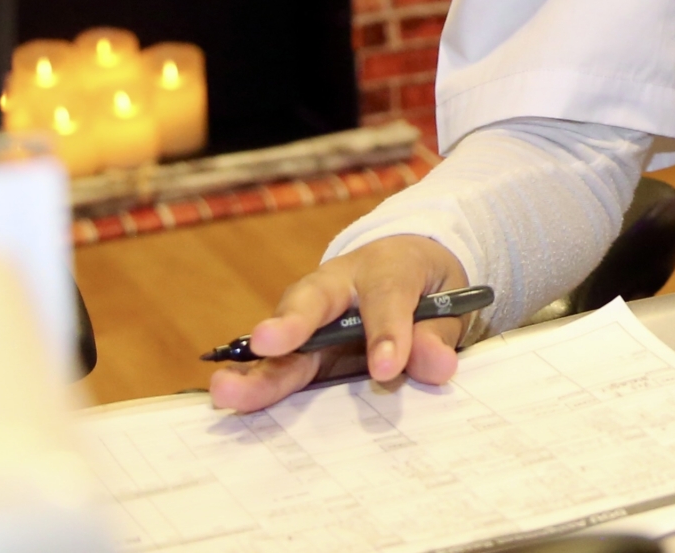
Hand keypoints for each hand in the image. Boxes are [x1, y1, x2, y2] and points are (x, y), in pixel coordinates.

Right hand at [208, 235, 470, 412]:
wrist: (400, 270)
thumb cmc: (423, 287)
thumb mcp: (447, 302)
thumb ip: (438, 334)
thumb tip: (436, 367)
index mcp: (385, 266)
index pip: (387, 294)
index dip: (386, 330)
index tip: (386, 368)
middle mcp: (335, 287)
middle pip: (311, 302)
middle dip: (290, 324)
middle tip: (268, 343)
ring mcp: (307, 319)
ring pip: (281, 341)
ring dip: (256, 369)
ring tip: (227, 391)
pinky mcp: (294, 351)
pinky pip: (275, 369)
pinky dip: (254, 388)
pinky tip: (231, 409)